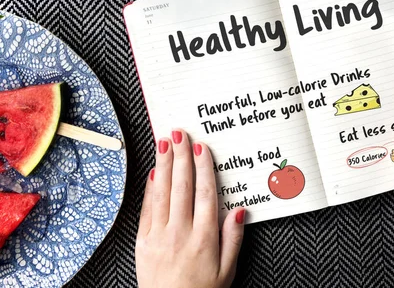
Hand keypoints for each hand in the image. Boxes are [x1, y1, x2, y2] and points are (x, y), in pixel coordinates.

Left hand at [136, 129, 244, 287]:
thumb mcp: (227, 271)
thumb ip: (233, 239)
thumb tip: (238, 210)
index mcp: (204, 238)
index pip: (204, 193)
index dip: (203, 167)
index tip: (201, 147)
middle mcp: (180, 233)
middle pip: (181, 186)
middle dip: (180, 156)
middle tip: (179, 133)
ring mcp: (158, 236)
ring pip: (162, 192)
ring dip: (164, 165)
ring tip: (164, 143)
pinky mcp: (143, 242)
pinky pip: (147, 209)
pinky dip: (150, 188)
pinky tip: (154, 173)